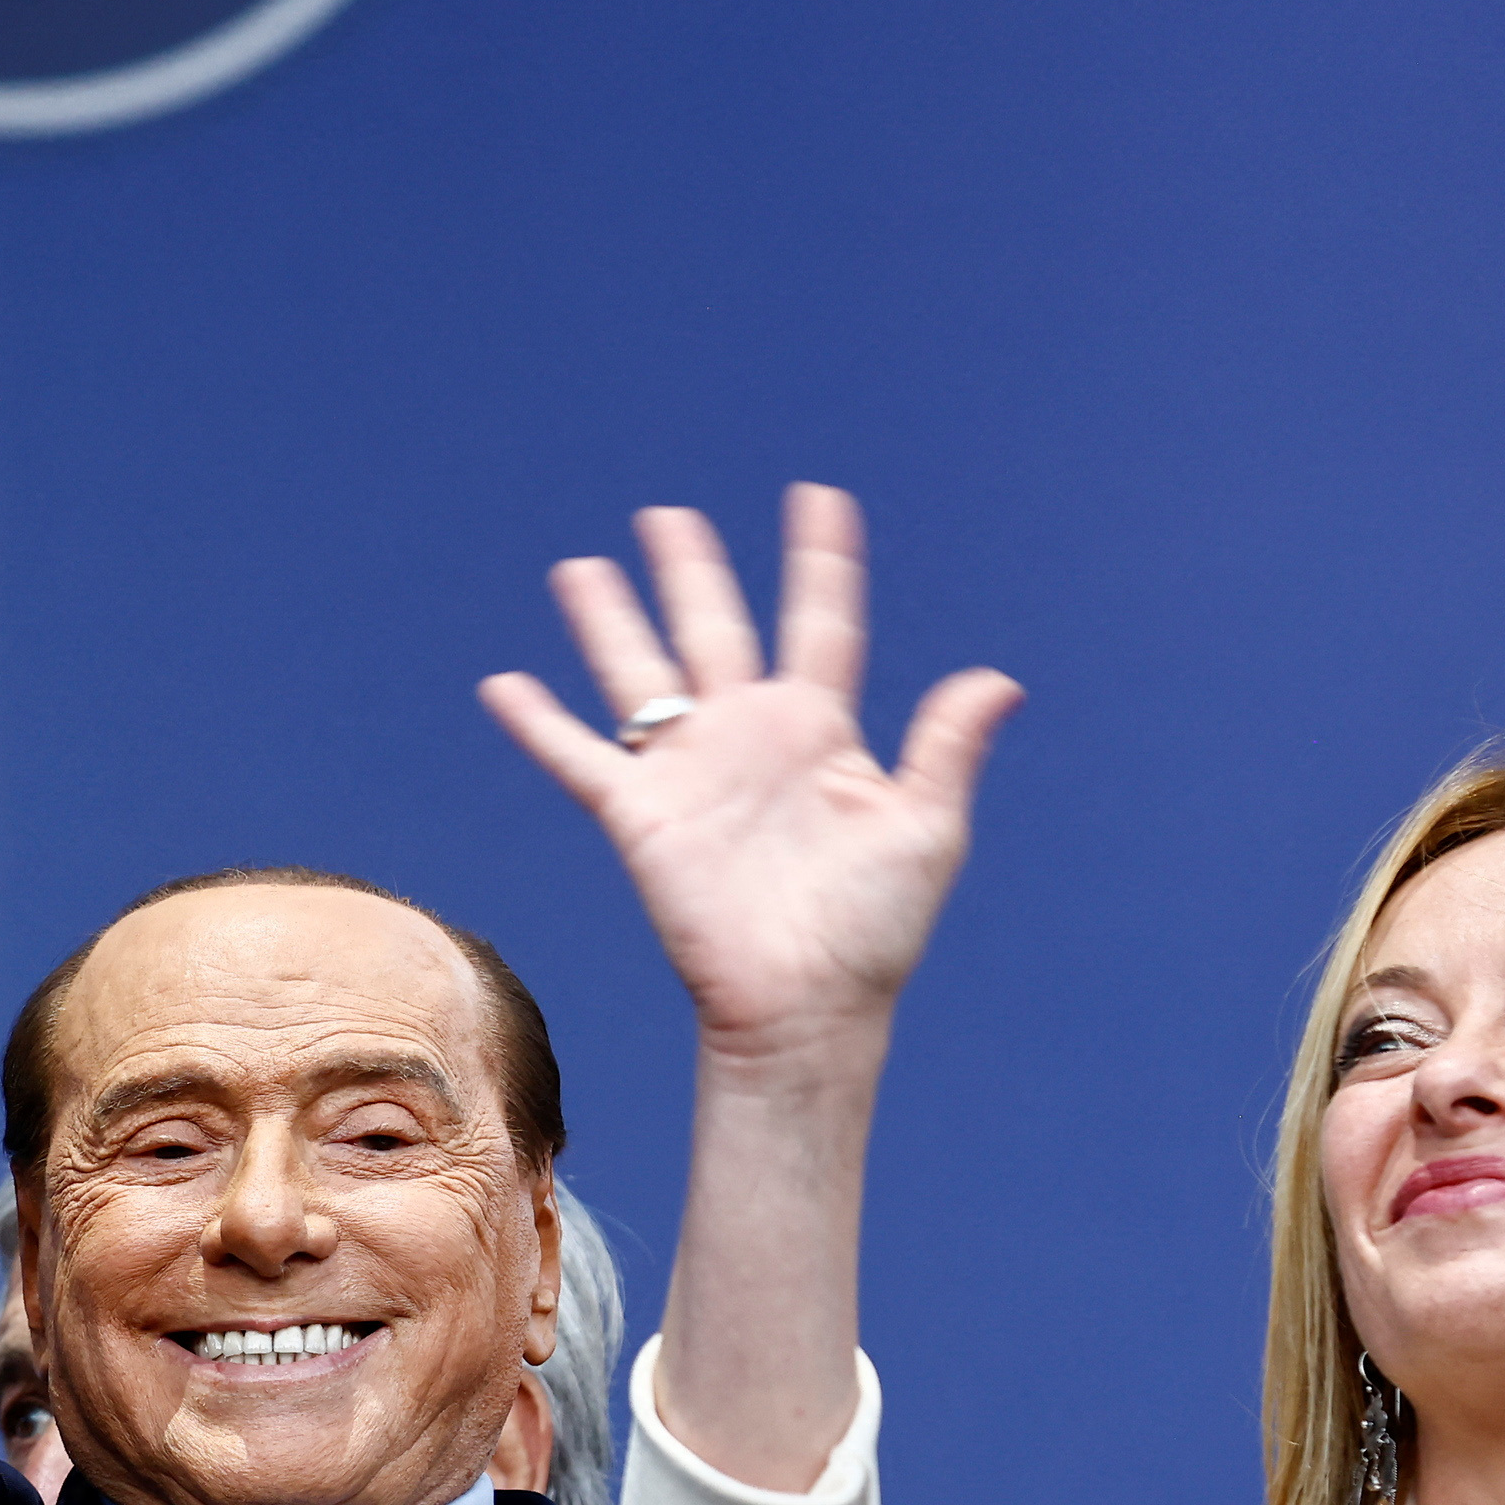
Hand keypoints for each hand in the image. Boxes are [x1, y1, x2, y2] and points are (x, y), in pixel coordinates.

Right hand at [476, 489, 1021, 1069]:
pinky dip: (540, 724)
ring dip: (609, 620)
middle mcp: (749, 737)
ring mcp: (690, 772)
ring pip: (639, 673)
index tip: (818, 498)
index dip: (820, 560)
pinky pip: (580, 757)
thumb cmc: (875, 931)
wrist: (805, 1007)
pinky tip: (504, 685)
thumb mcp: (926, 831)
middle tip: (666, 514)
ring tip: (582, 567)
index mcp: (821, 730)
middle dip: (692, 570)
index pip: (821, 623)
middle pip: (713, 627)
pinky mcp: (641, 816)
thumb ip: (947, 747)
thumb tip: (1000, 680)